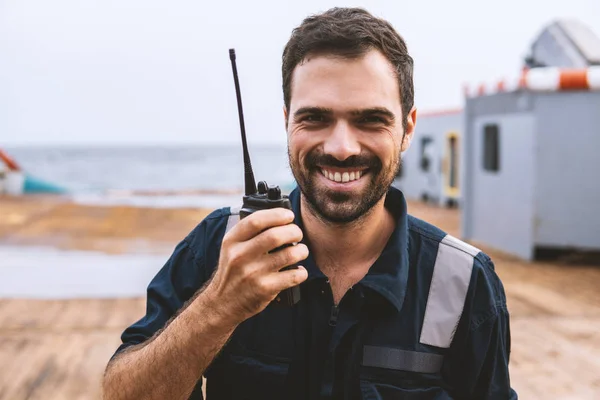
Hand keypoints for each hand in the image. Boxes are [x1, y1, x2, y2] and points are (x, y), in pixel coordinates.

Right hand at [205, 208, 308, 324]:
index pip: (256, 221)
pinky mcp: (264, 289)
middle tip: (297, 234)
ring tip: (301, 251)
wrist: (222, 303)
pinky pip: (293, 276)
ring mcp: (252, 273)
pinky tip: (298, 271)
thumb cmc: (233, 271)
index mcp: (232, 241)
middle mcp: (240, 256)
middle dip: (294, 231)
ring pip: (288, 255)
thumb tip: (279, 217)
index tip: (288, 216)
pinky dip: (301, 272)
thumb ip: (249, 233)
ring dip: (301, 251)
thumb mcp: (231, 248)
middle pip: (275, 236)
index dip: (277, 215)